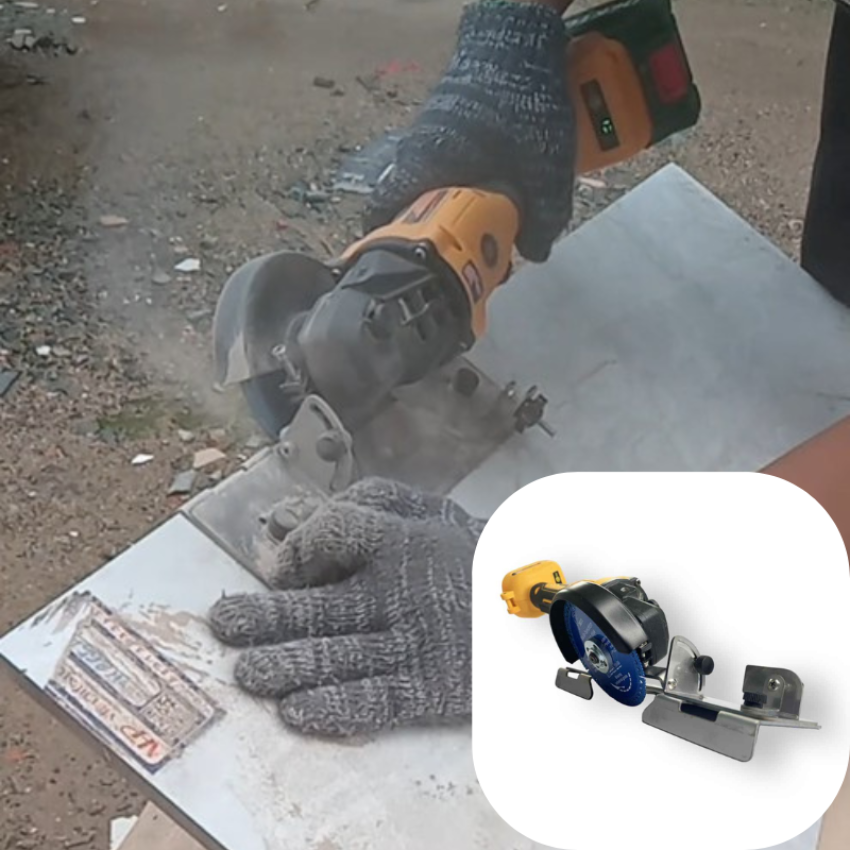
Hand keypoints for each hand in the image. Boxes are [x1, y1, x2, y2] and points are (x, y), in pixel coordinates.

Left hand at [208, 478, 481, 735]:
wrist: (543, 606)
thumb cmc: (473, 554)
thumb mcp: (429, 512)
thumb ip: (368, 503)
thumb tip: (291, 512)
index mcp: (404, 540)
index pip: (336, 533)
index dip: (299, 547)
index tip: (279, 569)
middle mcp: (402, 592)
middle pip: (322, 603)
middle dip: (267, 617)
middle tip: (226, 624)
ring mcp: (415, 643)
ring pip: (338, 656)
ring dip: (286, 665)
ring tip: (247, 672)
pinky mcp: (430, 688)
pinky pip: (376, 700)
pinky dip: (335, 708)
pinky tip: (296, 712)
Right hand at [364, 0, 576, 262]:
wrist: (520, 37)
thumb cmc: (521, 103)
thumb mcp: (543, 168)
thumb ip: (543, 216)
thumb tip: (534, 253)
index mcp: (424, 167)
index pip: (383, 214)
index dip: (394, 245)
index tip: (411, 268)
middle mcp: (416, 152)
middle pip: (412, 207)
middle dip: (435, 235)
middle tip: (463, 255)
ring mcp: (428, 134)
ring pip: (429, 187)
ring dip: (451, 210)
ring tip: (484, 226)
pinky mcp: (445, 122)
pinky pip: (444, 165)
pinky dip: (461, 184)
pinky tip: (492, 187)